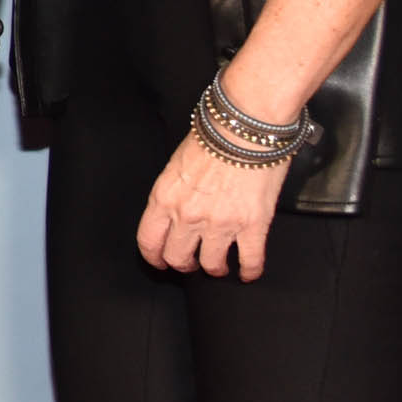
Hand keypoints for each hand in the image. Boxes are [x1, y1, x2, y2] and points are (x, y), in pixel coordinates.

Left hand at [138, 130, 283, 278]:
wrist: (245, 128)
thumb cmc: (212, 137)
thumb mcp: (176, 164)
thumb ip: (173, 192)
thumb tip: (176, 210)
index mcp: (164, 197)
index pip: (149, 240)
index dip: (154, 257)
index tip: (160, 262)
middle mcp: (188, 215)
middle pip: (177, 257)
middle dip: (183, 265)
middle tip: (191, 264)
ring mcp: (220, 223)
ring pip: (211, 264)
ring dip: (215, 268)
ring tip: (219, 265)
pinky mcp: (252, 225)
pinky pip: (250, 260)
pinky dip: (249, 271)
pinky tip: (248, 272)